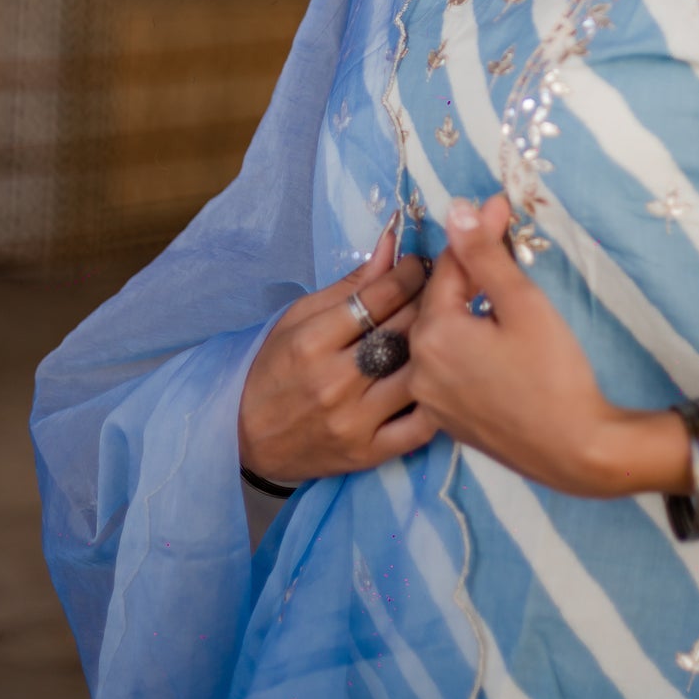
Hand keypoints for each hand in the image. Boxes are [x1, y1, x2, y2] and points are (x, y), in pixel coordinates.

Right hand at [237, 220, 435, 484]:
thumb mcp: (298, 319)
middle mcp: (336, 381)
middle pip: (403, 330)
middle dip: (430, 300)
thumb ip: (348, 286)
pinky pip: (420, 426)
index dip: (409, 272)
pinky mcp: (370, 453)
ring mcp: (356, 420)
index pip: (380, 297)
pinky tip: (444, 380)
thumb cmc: (274, 371)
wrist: (249, 442)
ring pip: (417, 373)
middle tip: (443, 287)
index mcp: (314, 341)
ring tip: (448, 330)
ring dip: (439, 346)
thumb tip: (390, 246)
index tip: (420, 264)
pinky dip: (438, 400)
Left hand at [407, 194, 626, 496]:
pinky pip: (447, 369)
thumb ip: (485, 253)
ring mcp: (430, 399)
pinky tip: (498, 350)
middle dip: (471, 276)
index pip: (449, 265)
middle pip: (440, 300)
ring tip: (506, 306)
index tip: (501, 214)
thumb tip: (458, 207)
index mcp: (433, 333)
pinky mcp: (446, 421)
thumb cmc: (555, 372)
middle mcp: (419, 367)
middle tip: (511, 264)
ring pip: (443, 335)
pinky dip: (466, 350)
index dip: (479, 237)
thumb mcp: (523, 302)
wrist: (578, 451)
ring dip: (467, 313)